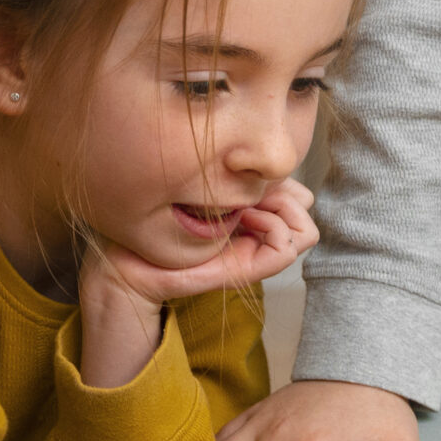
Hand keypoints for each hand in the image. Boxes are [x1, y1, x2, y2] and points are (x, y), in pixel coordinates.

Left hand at [90, 179, 319, 306]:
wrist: (136, 259)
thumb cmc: (163, 221)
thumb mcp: (211, 188)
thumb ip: (241, 181)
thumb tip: (276, 171)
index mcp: (253, 215)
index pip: (299, 196)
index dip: (285, 181)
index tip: (251, 174)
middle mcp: (259, 236)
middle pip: (305, 211)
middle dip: (286, 193)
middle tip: (251, 190)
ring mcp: (256, 254)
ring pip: (305, 232)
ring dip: (282, 210)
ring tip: (246, 205)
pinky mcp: (248, 270)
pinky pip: (287, 248)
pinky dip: (273, 226)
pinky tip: (243, 217)